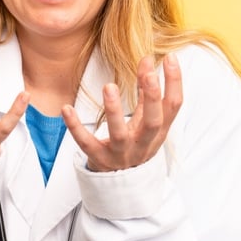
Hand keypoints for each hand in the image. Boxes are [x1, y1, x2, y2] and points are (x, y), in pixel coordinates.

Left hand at [64, 54, 182, 171]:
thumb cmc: (136, 142)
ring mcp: (120, 153)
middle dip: (152, 97)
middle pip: (153, 122)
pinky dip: (75, 127)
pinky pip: (86, 143)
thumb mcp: (145, 119)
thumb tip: (148, 59)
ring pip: (119, 134)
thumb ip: (145, 91)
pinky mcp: (98, 158)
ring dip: (114, 110)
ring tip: (109, 86)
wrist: (121, 183)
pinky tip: (66, 108)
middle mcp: (143, 143)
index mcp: (158, 131)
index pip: (173, 106)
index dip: (174, 83)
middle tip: (148, 73)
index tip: (169, 58)